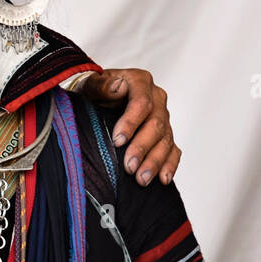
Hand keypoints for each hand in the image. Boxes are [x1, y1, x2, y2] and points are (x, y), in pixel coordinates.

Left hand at [80, 69, 179, 186]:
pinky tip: (162, 179)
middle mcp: (156, 98)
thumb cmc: (90, 91)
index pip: (142, 103)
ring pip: (165, 140)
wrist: (95, 97)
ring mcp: (162, 117)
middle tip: (129, 167)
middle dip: (142, 147)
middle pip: (155, 124)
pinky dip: (169, 165)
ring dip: (154, 161)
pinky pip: (172, 149)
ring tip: (141, 179)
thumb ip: (100, 85)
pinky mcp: (164, 134)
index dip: (131, 123)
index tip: (118, 140)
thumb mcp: (88, 84)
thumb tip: (118, 87)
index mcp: (139, 82)